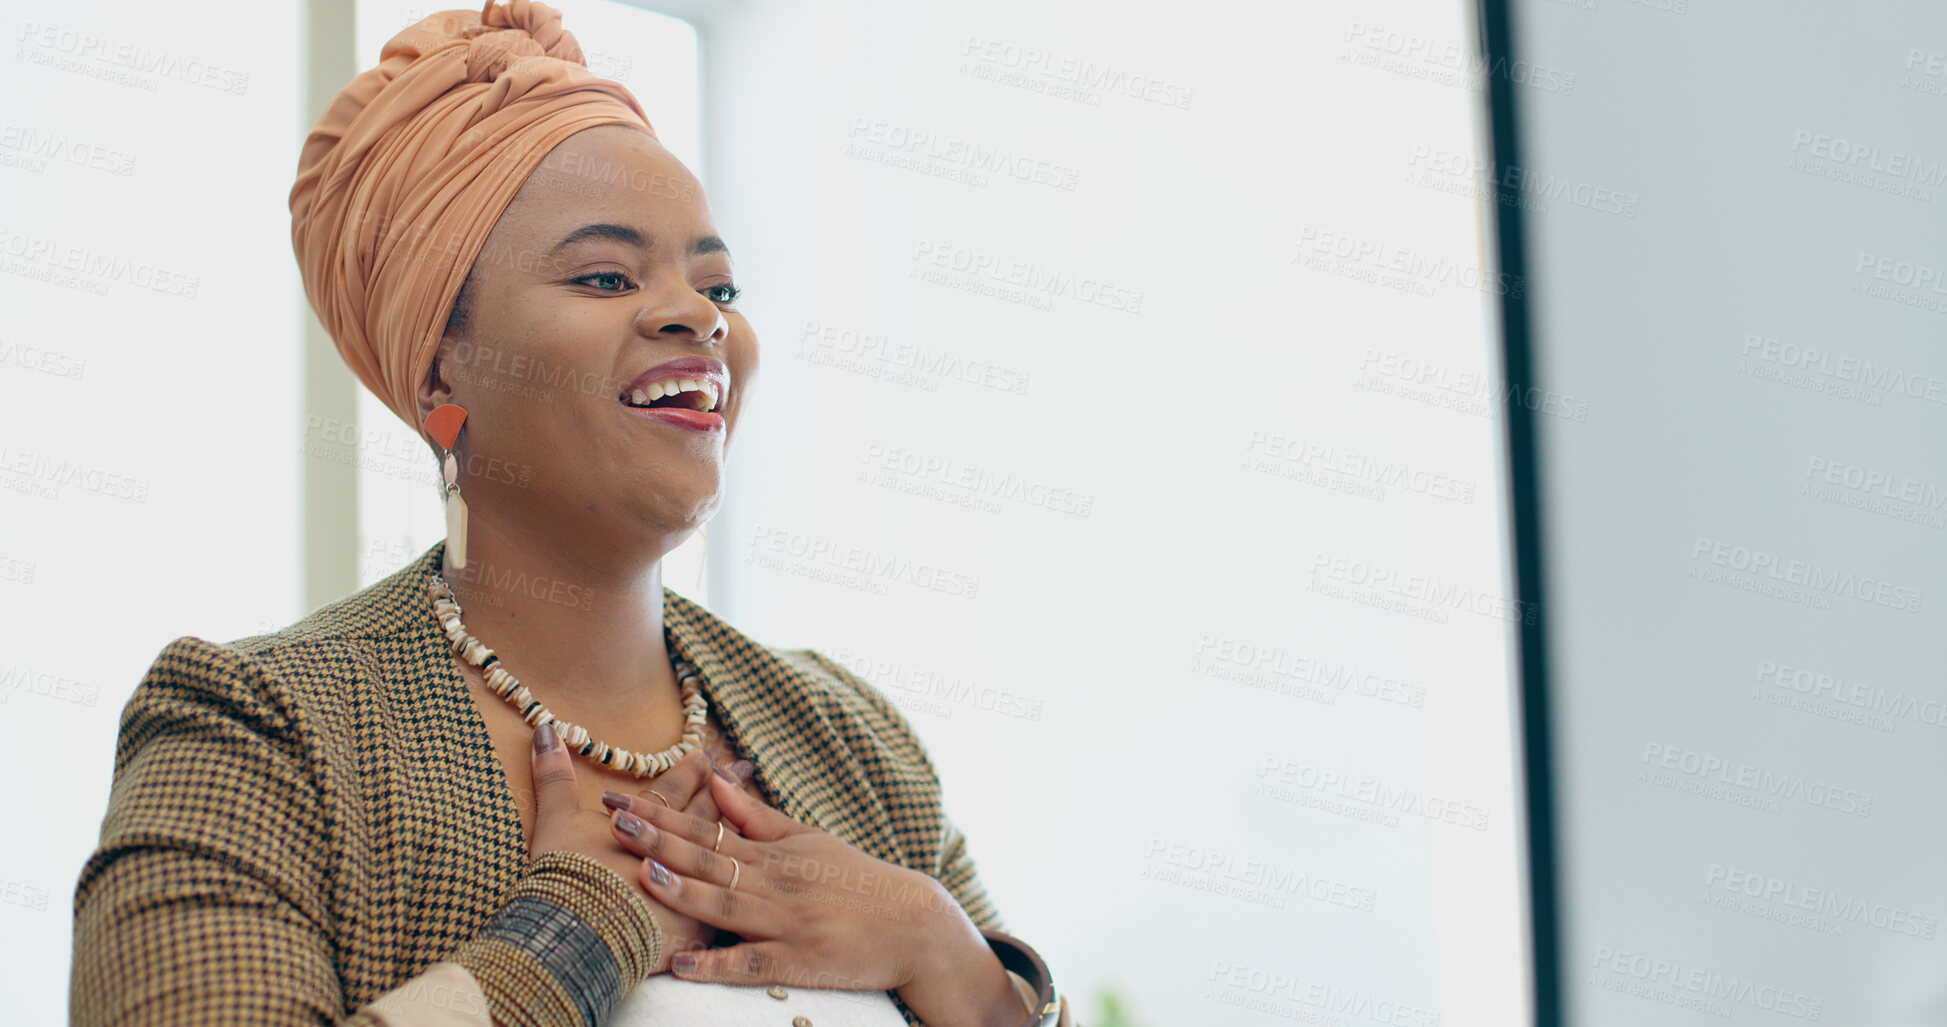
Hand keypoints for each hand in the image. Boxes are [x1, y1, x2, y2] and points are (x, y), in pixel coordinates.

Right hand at [524, 724, 725, 971]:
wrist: (582, 942)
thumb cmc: (568, 879)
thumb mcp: (556, 824)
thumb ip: (554, 777)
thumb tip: (545, 730)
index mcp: (649, 826)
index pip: (676, 791)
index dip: (691, 771)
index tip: (707, 753)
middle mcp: (679, 852)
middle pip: (706, 816)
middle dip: (723, 791)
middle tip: (742, 767)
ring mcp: (695, 889)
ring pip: (724, 855)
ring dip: (736, 831)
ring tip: (754, 812)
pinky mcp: (700, 928)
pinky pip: (726, 903)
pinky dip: (734, 889)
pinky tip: (748, 885)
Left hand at [605, 772, 1025, 1025]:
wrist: (912, 923)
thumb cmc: (856, 880)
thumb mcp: (808, 839)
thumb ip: (757, 816)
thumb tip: (714, 782)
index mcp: (772, 853)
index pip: (706, 828)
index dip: (661, 814)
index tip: (619, 800)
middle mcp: (775, 883)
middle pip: (709, 859)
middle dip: (660, 841)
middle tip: (616, 824)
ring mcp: (785, 923)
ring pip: (726, 906)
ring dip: (685, 892)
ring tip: (645, 878)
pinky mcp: (799, 961)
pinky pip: (753, 963)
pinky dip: (718, 964)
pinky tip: (685, 964)